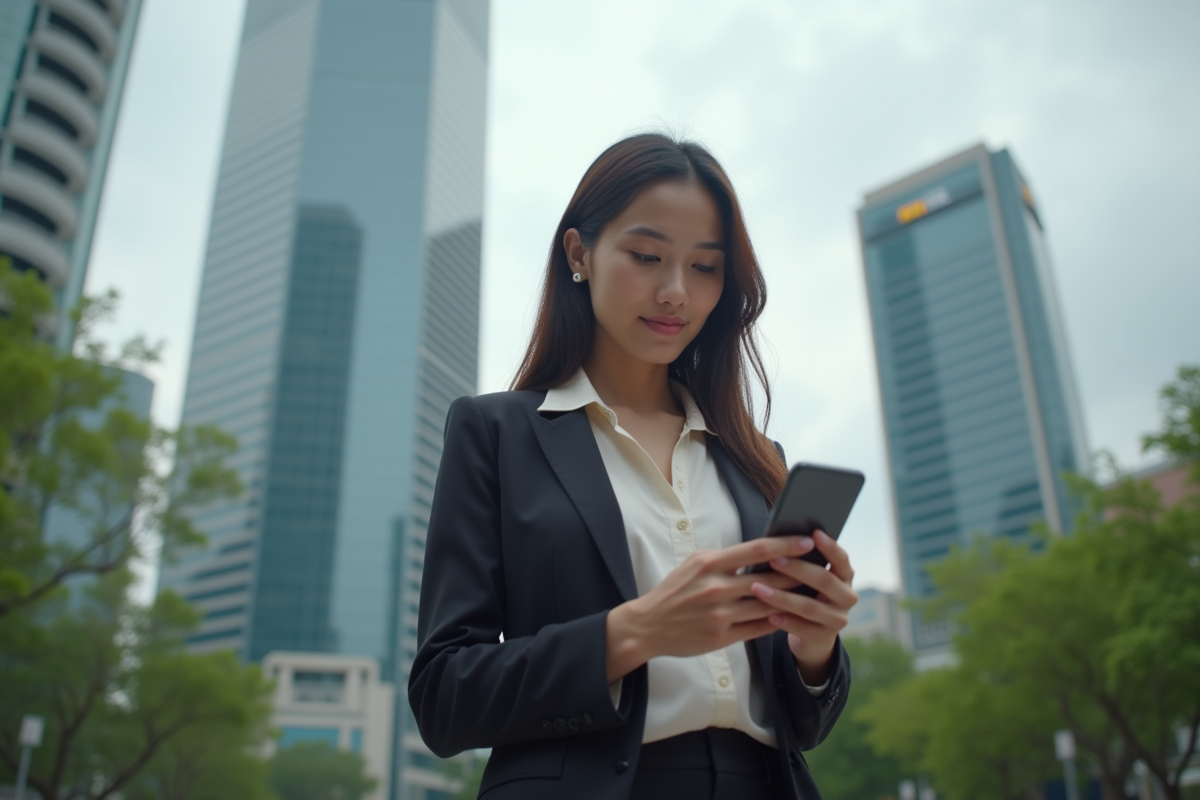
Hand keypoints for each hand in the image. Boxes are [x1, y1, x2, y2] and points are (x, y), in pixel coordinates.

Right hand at [604, 536, 814, 681]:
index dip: (786, 545)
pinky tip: (792, 614)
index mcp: (710, 563)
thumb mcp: (695, 564)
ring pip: (768, 605)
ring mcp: (719, 614)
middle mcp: (716, 588)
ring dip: (794, 598)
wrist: (648, 624)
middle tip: (822, 566)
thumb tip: (761, 551)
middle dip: (799, 572)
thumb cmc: (675, 590)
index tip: (808, 541)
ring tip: (814, 592)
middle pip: (769, 579)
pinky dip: (777, 620)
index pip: (757, 550)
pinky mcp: (720, 637)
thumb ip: (727, 558)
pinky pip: (758, 628)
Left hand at [748, 529, 855, 684]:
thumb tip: (777, 541)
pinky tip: (768, 615)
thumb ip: (803, 562)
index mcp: (844, 576)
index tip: (814, 533)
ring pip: (809, 606)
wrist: (810, 635)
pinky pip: (802, 628)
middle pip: (824, 580)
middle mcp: (846, 597)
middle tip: (773, 560)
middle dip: (797, 568)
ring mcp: (837, 619)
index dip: (829, 547)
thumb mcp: (809, 579)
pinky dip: (784, 621)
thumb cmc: (805, 594)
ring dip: (782, 597)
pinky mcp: (824, 638)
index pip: (841, 559)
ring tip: (758, 588)